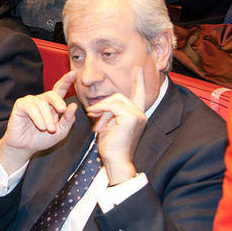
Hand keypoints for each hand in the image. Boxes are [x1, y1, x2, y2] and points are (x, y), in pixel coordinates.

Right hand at [0, 71, 77, 172]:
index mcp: (52, 105)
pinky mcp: (20, 105)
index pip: (59, 90)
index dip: (66, 81)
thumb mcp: (60, 132)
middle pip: (52, 94)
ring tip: (48, 129)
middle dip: (58, 102)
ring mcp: (30, 102)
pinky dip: (37, 117)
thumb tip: (73, 106)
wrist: (25, 147)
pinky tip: (41, 126)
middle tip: (62, 111)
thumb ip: (68, 120)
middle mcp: (41, 101)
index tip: (73, 74)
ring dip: (47, 118)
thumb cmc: (42, 139)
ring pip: (42, 103)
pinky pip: (31, 107)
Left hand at [85, 67, 146, 184]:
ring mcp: (137, 115)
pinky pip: (111, 106)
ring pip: (114, 100)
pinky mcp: (131, 117)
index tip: (138, 70)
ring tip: (95, 123)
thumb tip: (101, 107)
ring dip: (100, 110)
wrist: (116, 160)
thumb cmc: (111, 147)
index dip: (138, 82)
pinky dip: (101, 111)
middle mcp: (140, 114)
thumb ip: (110, 114)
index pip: (139, 95)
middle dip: (104, 105)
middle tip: (92, 114)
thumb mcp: (109, 126)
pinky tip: (96, 121)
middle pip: (119, 96)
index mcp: (137, 116)